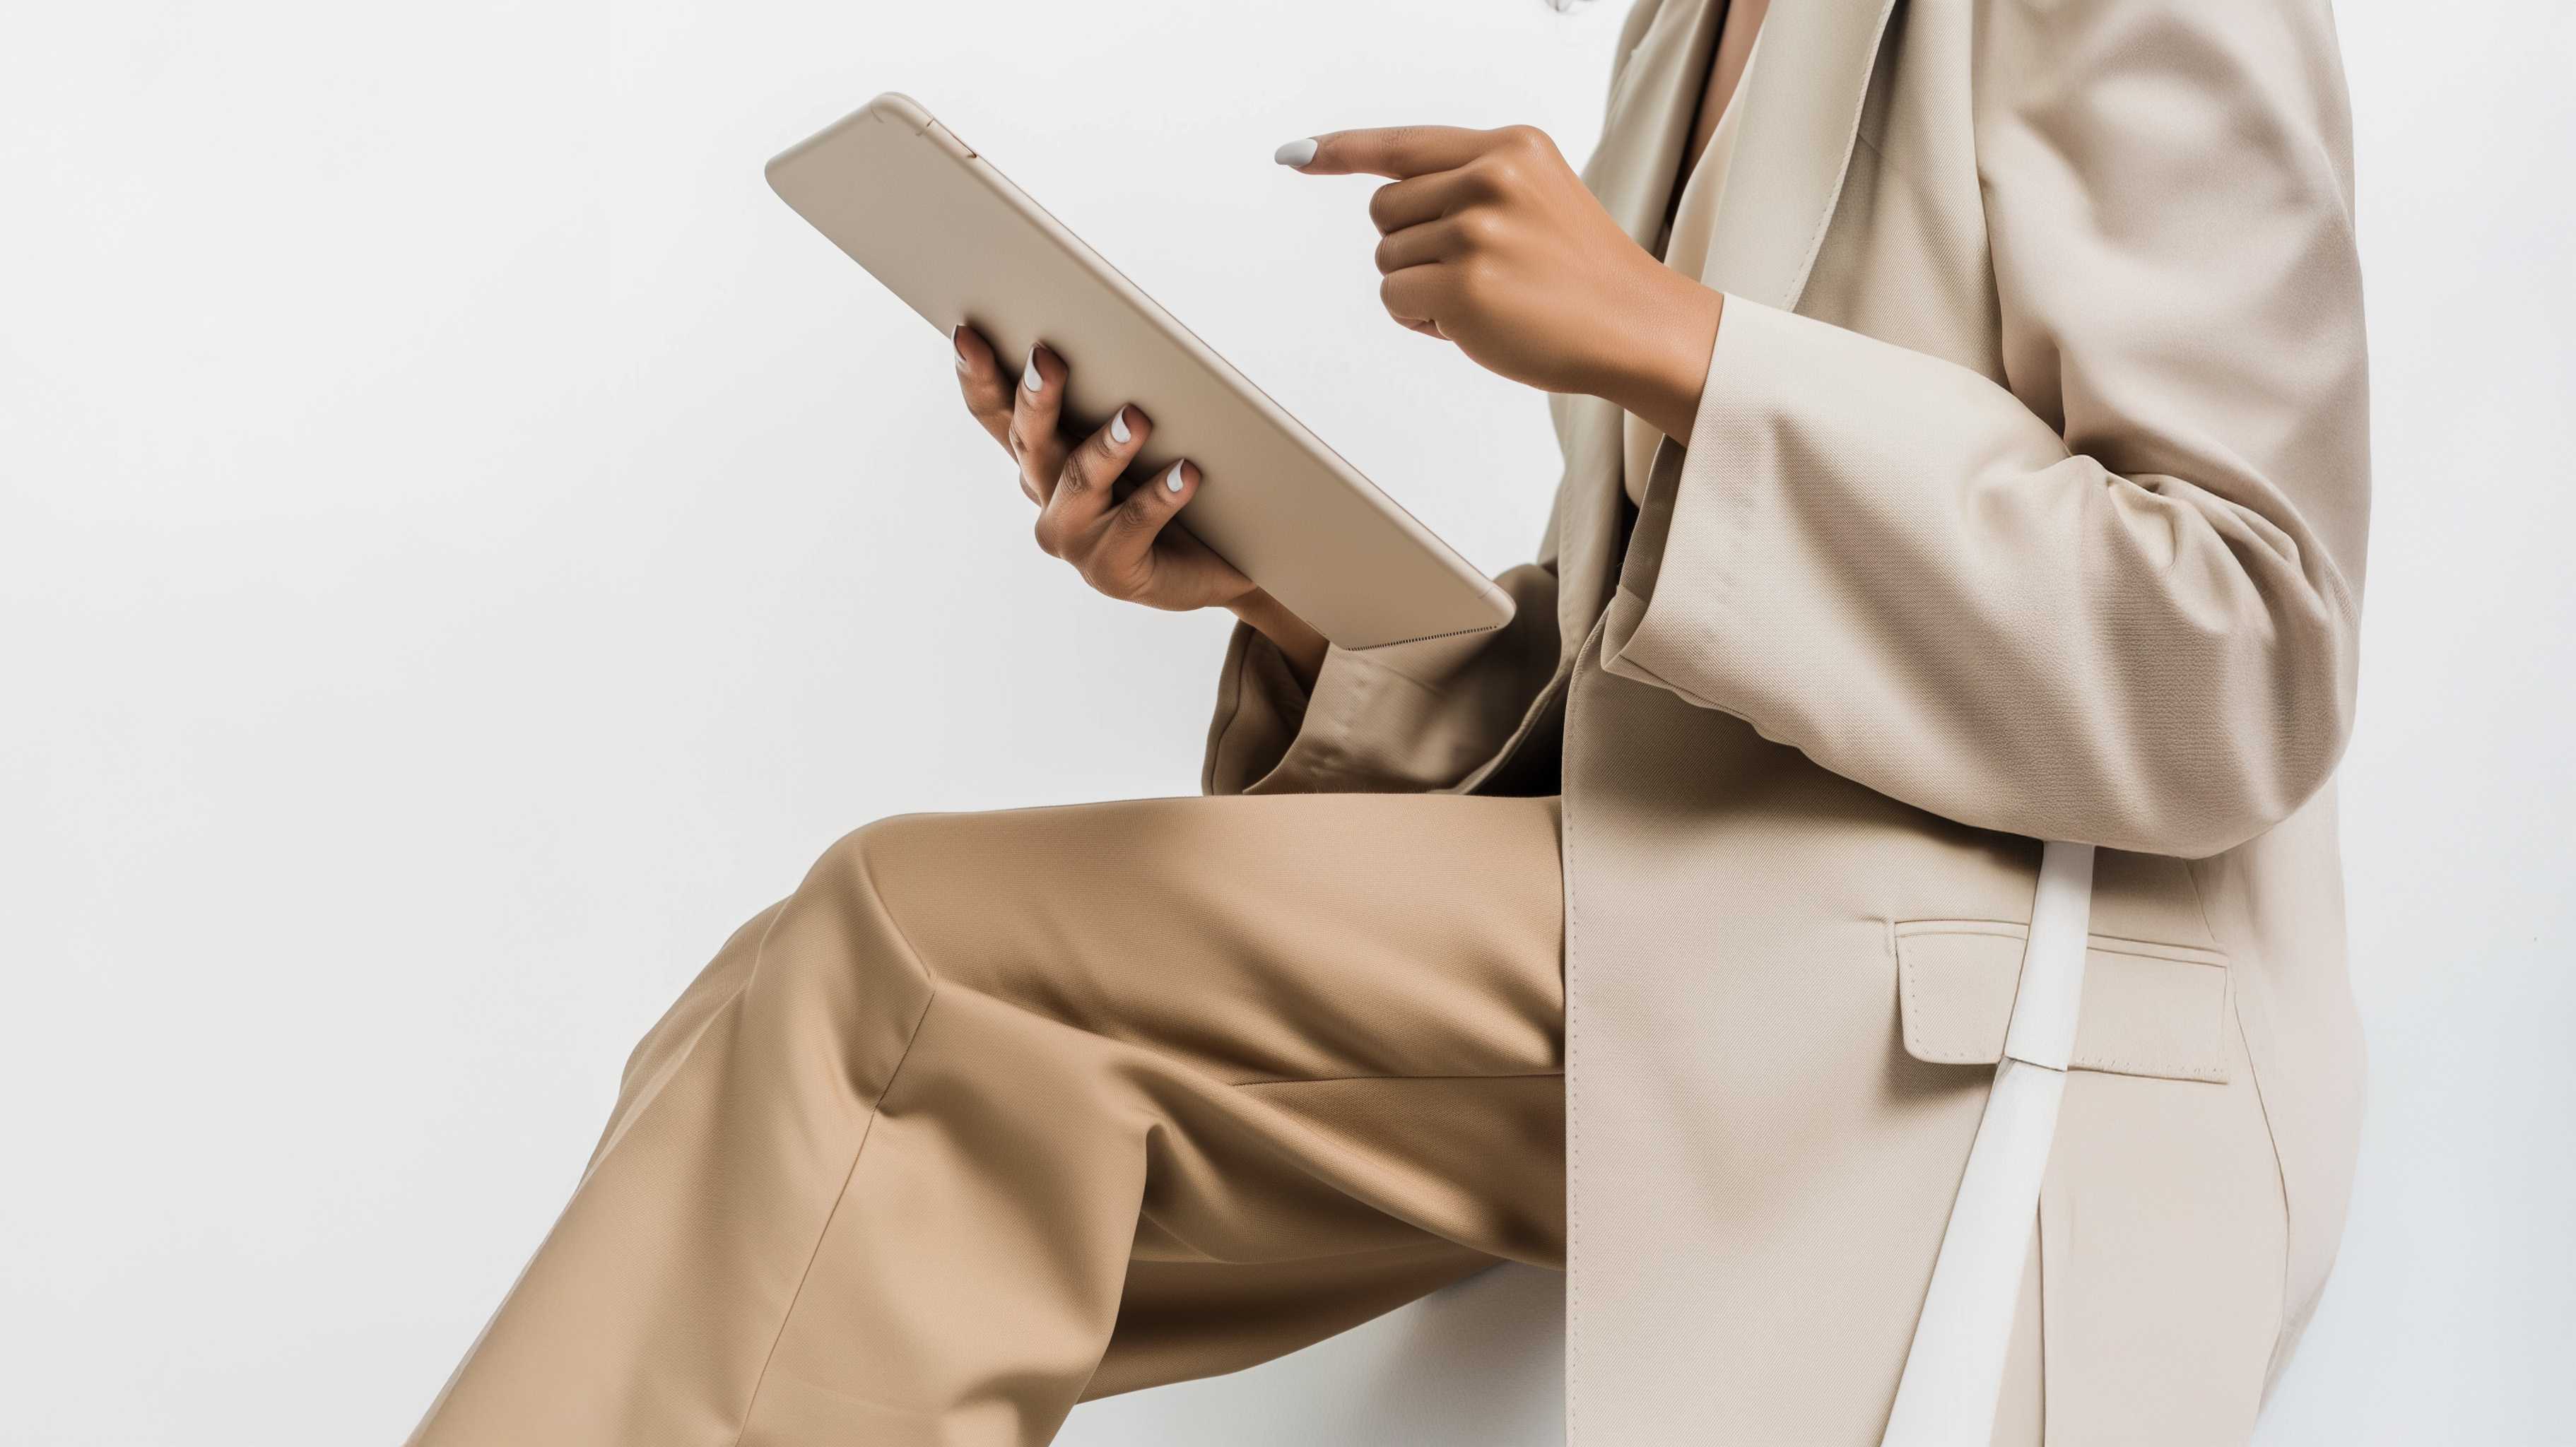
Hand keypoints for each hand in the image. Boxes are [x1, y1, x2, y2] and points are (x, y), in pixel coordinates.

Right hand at [950, 325, 1327, 682]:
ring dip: (1106, 447)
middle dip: (1035, 397)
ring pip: (1080, 481)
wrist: (1218, 563)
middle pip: (1030, 439)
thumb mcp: (1139, 437)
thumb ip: (1114, 397)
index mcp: (1042, 457)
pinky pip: (1135, 524)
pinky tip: (1185, 473)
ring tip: (1136, 418)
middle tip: (1046, 358)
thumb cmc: (1173, 487)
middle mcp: (1047, 496)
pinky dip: (1161, 496)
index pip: (997, 412)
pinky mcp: (1111, 572)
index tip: (967, 333)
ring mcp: (1074, 538)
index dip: (977, 375)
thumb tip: (1129, 338)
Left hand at [1281, 126, 1722, 443]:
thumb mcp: (1536, 197)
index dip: (1343, 150)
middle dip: (1412, 246)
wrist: (1636, 325)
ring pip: (1386, 257)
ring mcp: (1476, 231)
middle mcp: (1491, 178)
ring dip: (1419, 287)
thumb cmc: (1580, 274)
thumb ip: (1471, 183)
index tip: (1297, 154)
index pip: (1405, 143)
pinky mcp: (1464, 286)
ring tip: (1485, 298)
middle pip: (1384, 209)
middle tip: (1476, 272)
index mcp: (1509, 147)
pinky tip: (1471, 324)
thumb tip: (1384, 198)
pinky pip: (1394, 299)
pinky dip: (1420, 320)